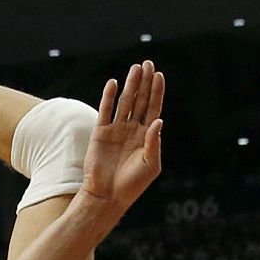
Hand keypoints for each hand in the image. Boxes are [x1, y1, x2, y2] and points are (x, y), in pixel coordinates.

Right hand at [78, 62, 163, 217]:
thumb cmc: (131, 184)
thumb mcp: (150, 164)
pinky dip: (108, 97)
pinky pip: (105, 111)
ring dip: (130, 85)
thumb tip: (158, 121)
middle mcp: (132, 130)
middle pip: (140, 101)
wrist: (107, 196)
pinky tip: (113, 83)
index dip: (156, 92)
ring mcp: (116, 130)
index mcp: (146, 137)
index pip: (153, 108)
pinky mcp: (100, 133)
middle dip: (144, 83)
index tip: (158, 75)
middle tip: (147, 64)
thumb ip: (154, 142)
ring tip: (135, 68)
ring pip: (124, 102)